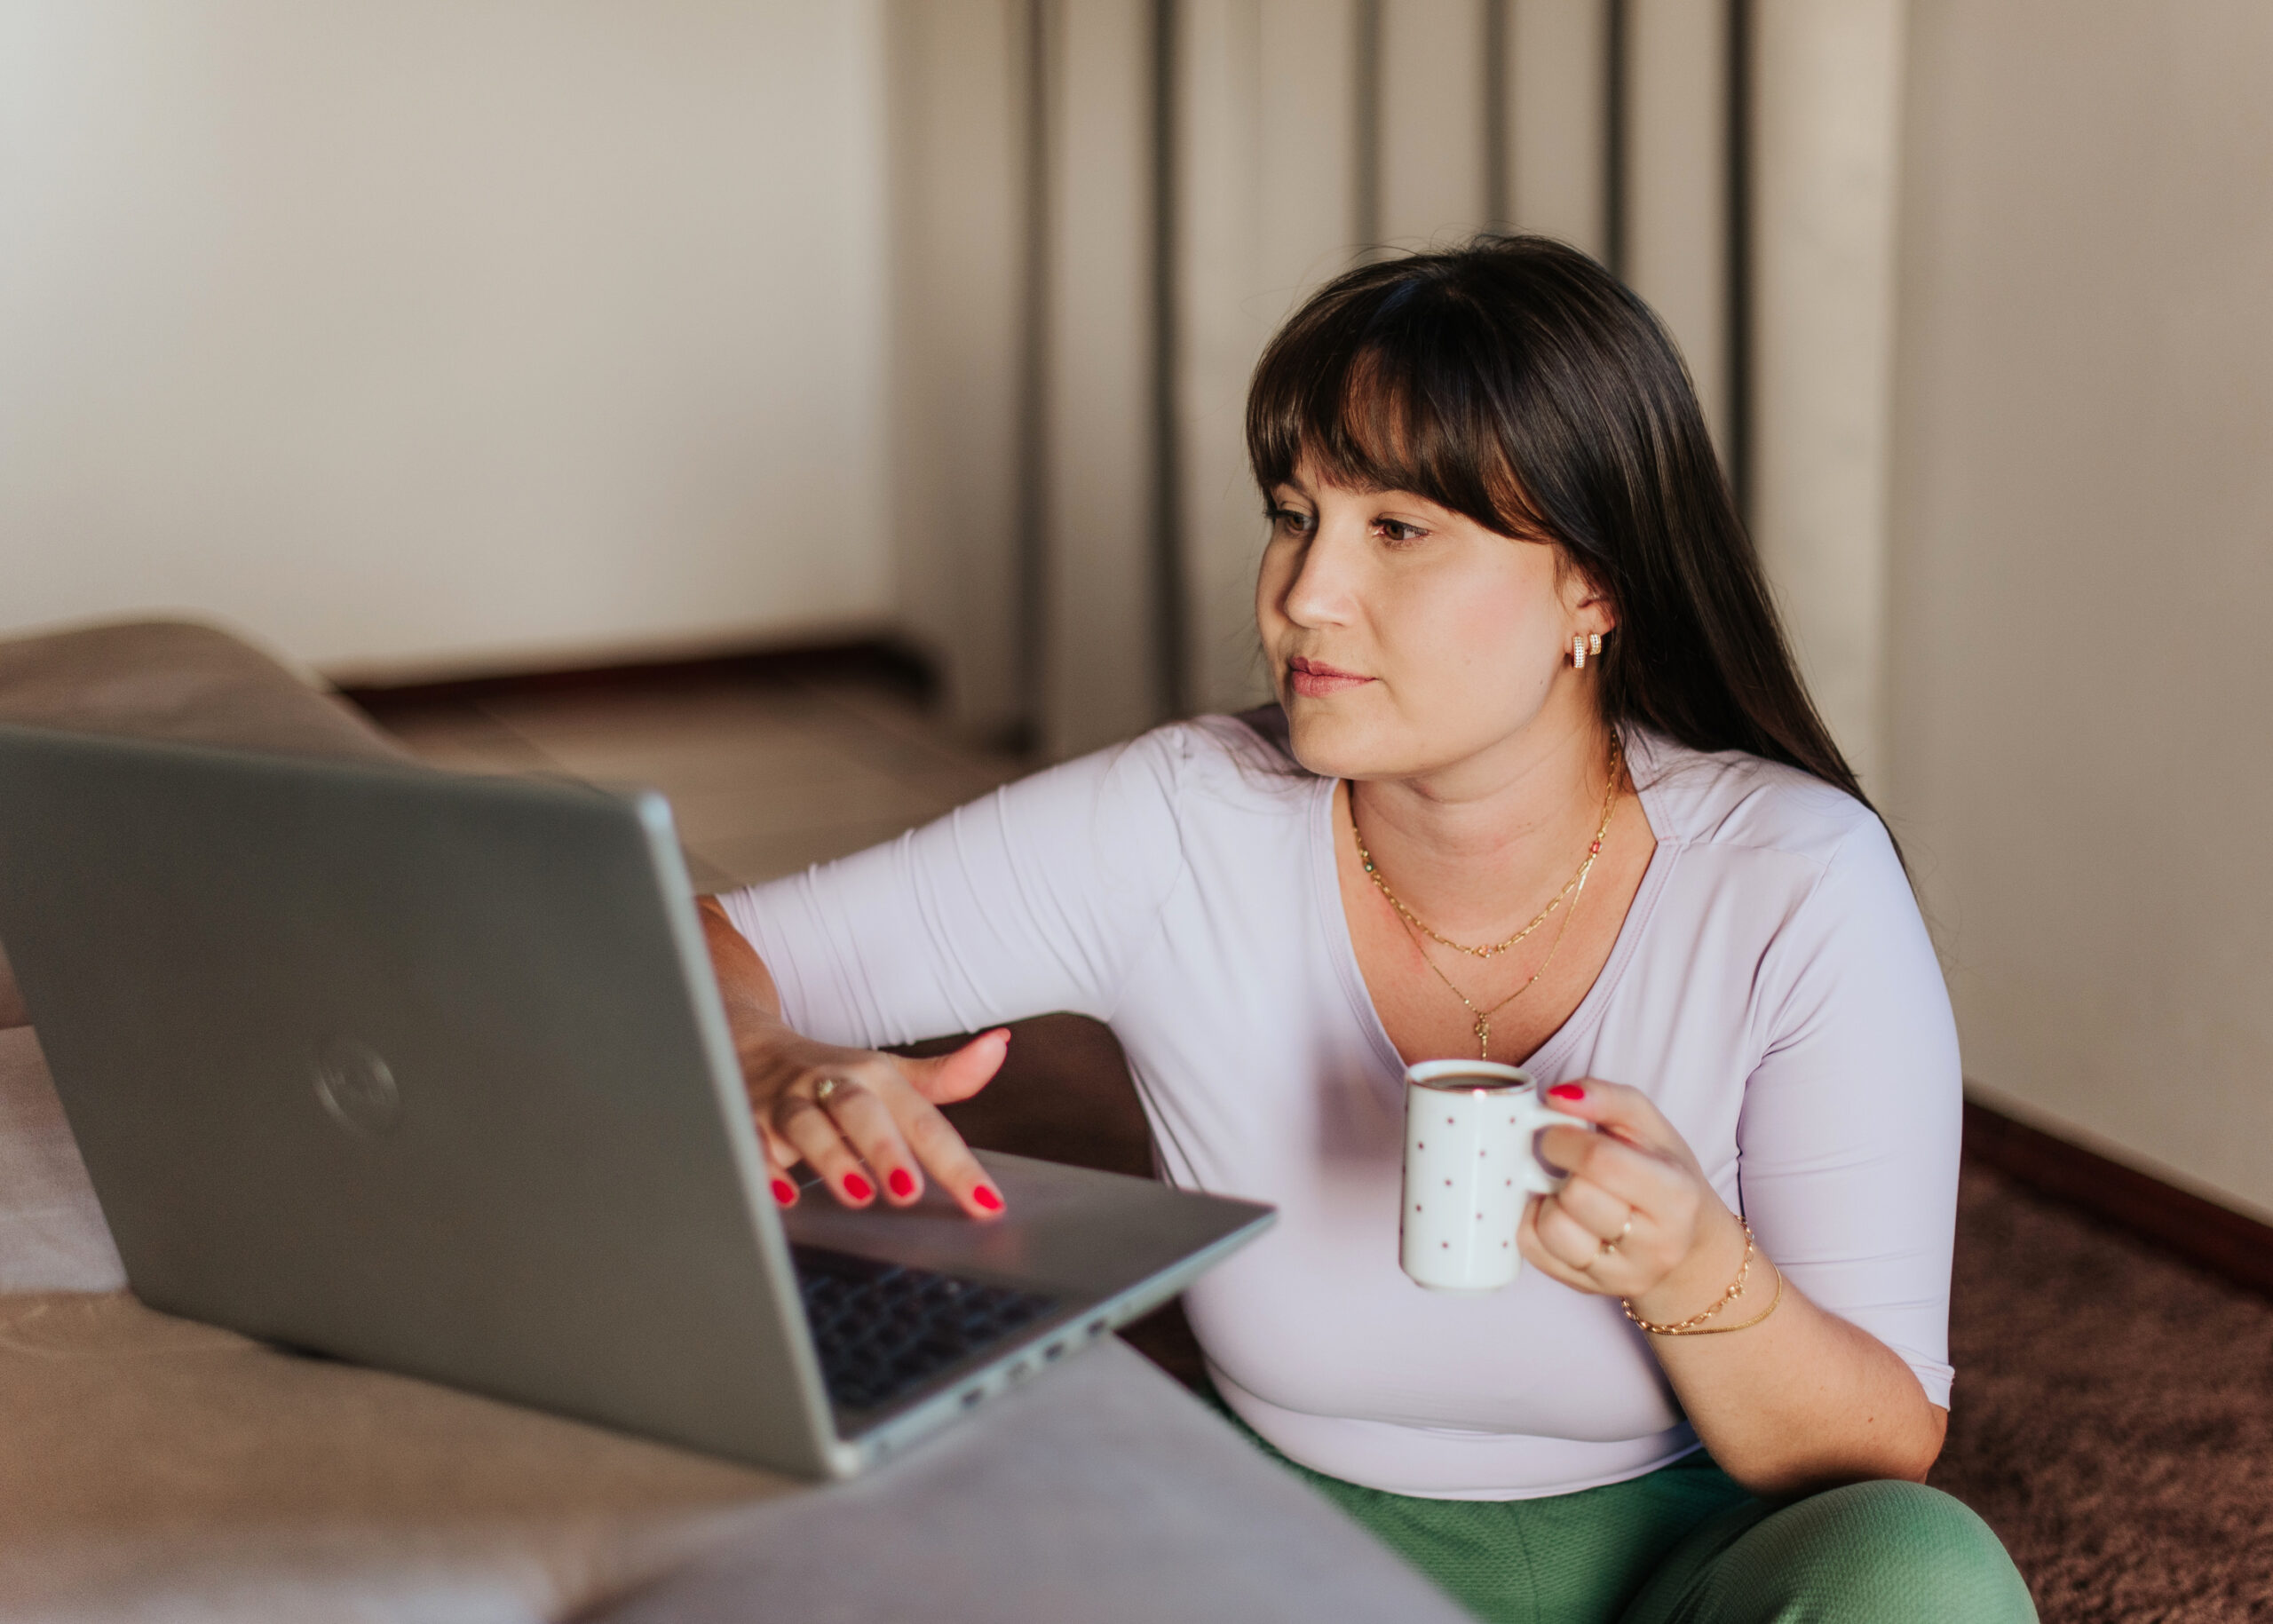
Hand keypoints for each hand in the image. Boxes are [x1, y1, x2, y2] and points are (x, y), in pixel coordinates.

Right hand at [740, 1025, 1010, 1219]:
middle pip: (861, 1111)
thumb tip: (999, 1045)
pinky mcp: (746, 1120)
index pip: (923, 1122)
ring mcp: (786, 1102)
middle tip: (910, 1192)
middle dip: (886, 1150)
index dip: (957, 1164)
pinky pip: (751, 1143)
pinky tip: (784, 1197)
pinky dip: (764, 1169)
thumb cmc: (833, 1074)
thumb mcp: (890, 1074)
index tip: (986, 1203)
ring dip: (831, 1157)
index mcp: (874, 1077)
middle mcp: (831, 1084)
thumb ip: (946, 1076)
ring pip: (806, 1124)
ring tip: (857, 1194)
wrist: (748, 1044)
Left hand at [1516, 1078, 1746, 1319]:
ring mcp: (1622, 1275)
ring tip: (1568, 1190)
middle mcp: (1655, 1245)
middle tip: (1569, 1162)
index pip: (1601, 1161)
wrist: (1686, 1240)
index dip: (1565, 1137)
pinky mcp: (1589, 1289)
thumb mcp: (1650, 1126)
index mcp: (1676, 1196)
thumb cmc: (1665, 1174)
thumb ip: (1607, 1098)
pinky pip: (1533, 1251)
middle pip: (1576, 1197)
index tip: (1560, 1130)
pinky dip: (1533, 1223)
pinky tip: (1557, 1211)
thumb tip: (1557, 1096)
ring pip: (1552, 1230)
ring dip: (1548, 1200)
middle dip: (1560, 1169)